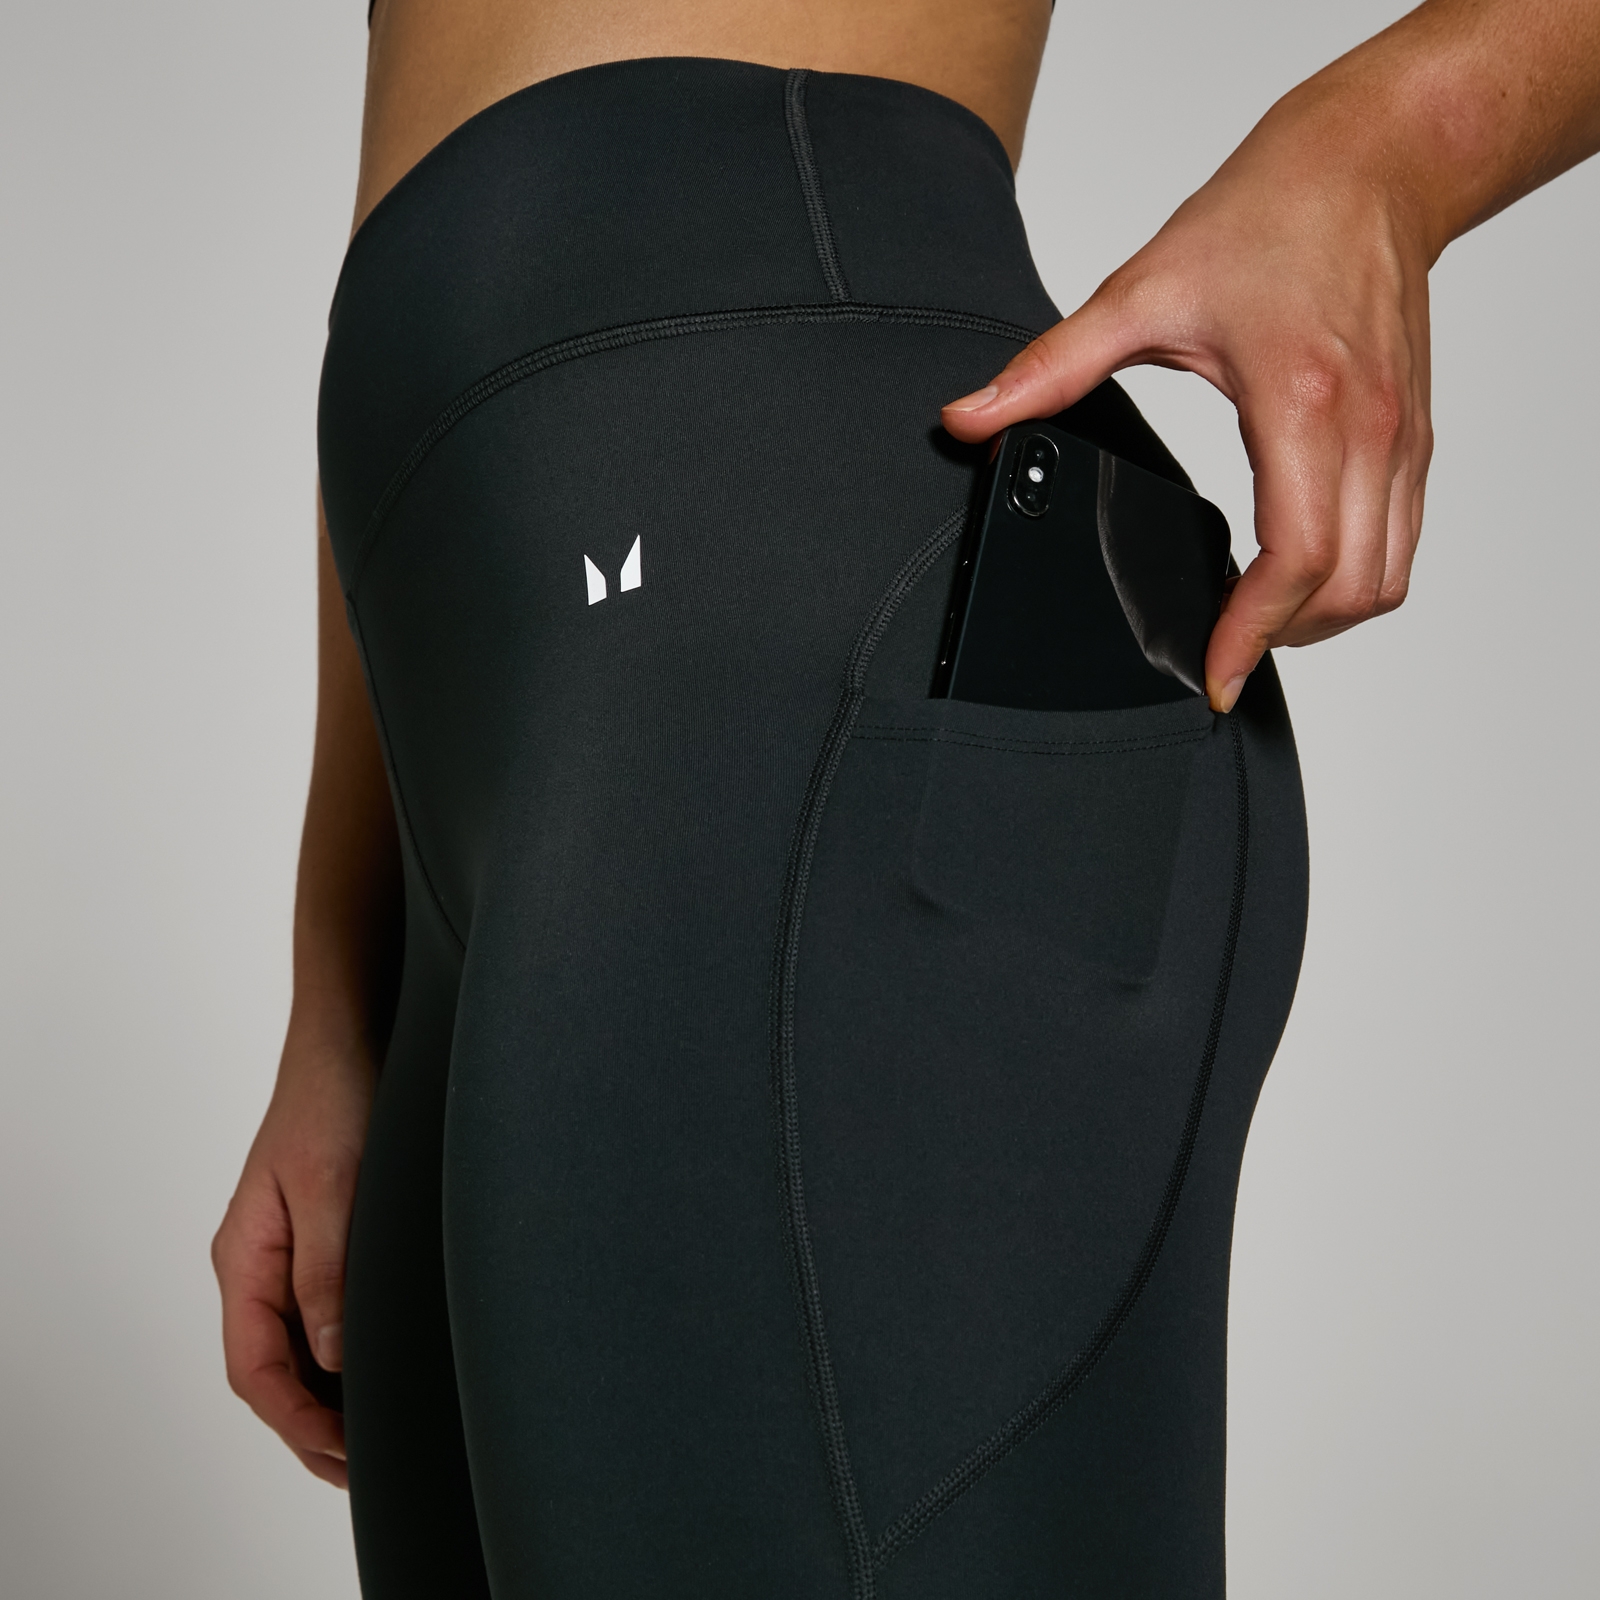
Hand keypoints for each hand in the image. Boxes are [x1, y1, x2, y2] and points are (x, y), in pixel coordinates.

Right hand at [212, 1024, 373, 1486]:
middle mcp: (260, 1262)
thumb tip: (332, 1357)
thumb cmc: (335, 1096)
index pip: (254, 1366)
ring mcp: (290, 1251)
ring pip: (298, 1346)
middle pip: (272, 1368)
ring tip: (374, 1440)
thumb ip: (328, 1271)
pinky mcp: (323, 1235)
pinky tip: (378, 1373)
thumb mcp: (334, 1185)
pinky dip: (345, 1355)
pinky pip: (323, 1314)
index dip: (296, 1420)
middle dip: (311, 1425)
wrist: (351, 1035)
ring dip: (329, 1396)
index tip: (342, 1456)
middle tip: (363, 1469)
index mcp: (244, 1256)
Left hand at [943, 82, 1434, 711]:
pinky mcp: (1416, 434)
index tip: (1213, 677)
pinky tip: (1295, 572)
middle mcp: (1368, 430)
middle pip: (1351, 591)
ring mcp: (1403, 436)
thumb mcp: (1141, 291)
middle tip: (1218, 652)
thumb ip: (1048, 369)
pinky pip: (1401, 540)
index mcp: (1300, 405)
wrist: (1373, 162)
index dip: (1253, 635)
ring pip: (1388, 578)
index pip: (1295, 561)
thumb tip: (967, 420)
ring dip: (1325, 618)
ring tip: (1254, 622)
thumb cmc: (1270, 215)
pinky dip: (1354, 578)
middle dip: (1281, 640)